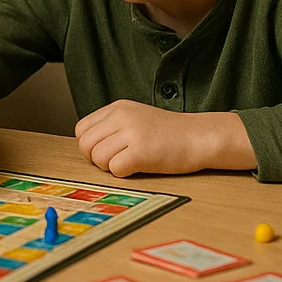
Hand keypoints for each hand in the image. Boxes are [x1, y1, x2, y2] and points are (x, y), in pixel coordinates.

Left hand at [75, 100, 239, 176]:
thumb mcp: (136, 118)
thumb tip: (88, 146)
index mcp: (117, 107)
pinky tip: (139, 166)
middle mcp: (121, 116)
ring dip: (111, 167)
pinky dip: (124, 173)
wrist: (199, 136)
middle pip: (86, 145)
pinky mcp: (141, 151)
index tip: (107, 150)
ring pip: (98, 158)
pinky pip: (115, 169)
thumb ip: (112, 126)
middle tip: (118, 159)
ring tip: (131, 162)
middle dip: (97, 158)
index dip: (91, 145)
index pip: (82, 129)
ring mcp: (131, 132)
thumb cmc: (169, 133)